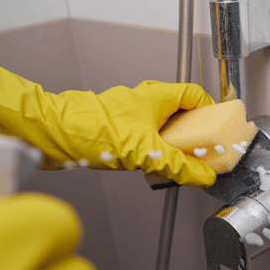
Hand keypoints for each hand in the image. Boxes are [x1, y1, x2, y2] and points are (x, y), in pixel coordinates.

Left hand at [0, 49, 216, 186]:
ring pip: (161, 128)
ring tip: (176, 165)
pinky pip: (144, 139)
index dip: (210, 110)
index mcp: (157, 96)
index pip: (195, 94)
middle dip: (192, 134)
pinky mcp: (115, 130)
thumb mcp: (144, 151)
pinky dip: (152, 153)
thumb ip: (178, 165)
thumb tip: (203, 175)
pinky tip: (148, 169)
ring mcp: (128, 115)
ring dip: (171, 147)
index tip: (219, 128)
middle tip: (200, 153)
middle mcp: (144, 102)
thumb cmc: (90, 129)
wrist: (50, 134)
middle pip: (180, 113)